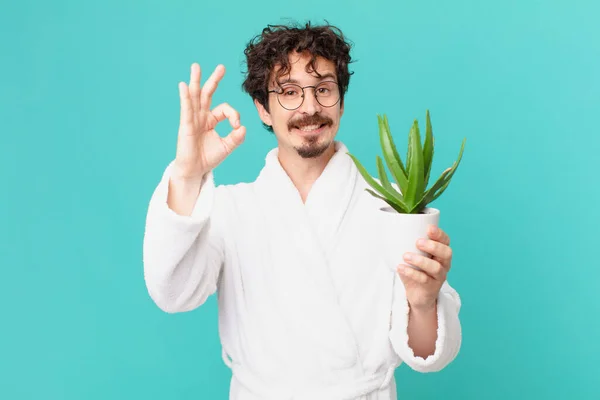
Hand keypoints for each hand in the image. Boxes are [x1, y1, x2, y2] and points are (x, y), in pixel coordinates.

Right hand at [173, 63, 245, 180]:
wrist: (195, 170)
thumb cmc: (208, 158)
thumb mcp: (227, 147)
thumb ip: (236, 137)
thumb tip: (244, 127)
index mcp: (211, 120)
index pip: (225, 109)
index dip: (234, 115)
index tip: (237, 126)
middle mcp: (201, 116)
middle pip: (207, 94)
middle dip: (214, 80)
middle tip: (221, 67)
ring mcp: (192, 119)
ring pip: (195, 96)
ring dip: (196, 81)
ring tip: (196, 66)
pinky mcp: (186, 125)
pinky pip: (186, 108)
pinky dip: (185, 97)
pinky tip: (183, 85)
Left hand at [397, 225, 452, 310]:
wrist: (417, 295)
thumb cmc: (415, 270)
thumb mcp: (413, 256)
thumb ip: (409, 245)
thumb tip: (392, 230)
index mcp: (440, 253)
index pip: (445, 241)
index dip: (439, 234)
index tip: (429, 228)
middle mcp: (444, 264)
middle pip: (446, 253)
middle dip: (433, 246)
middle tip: (418, 242)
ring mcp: (439, 276)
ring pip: (436, 268)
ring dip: (420, 260)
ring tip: (406, 256)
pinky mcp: (432, 287)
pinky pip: (424, 280)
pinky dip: (412, 273)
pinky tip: (401, 268)